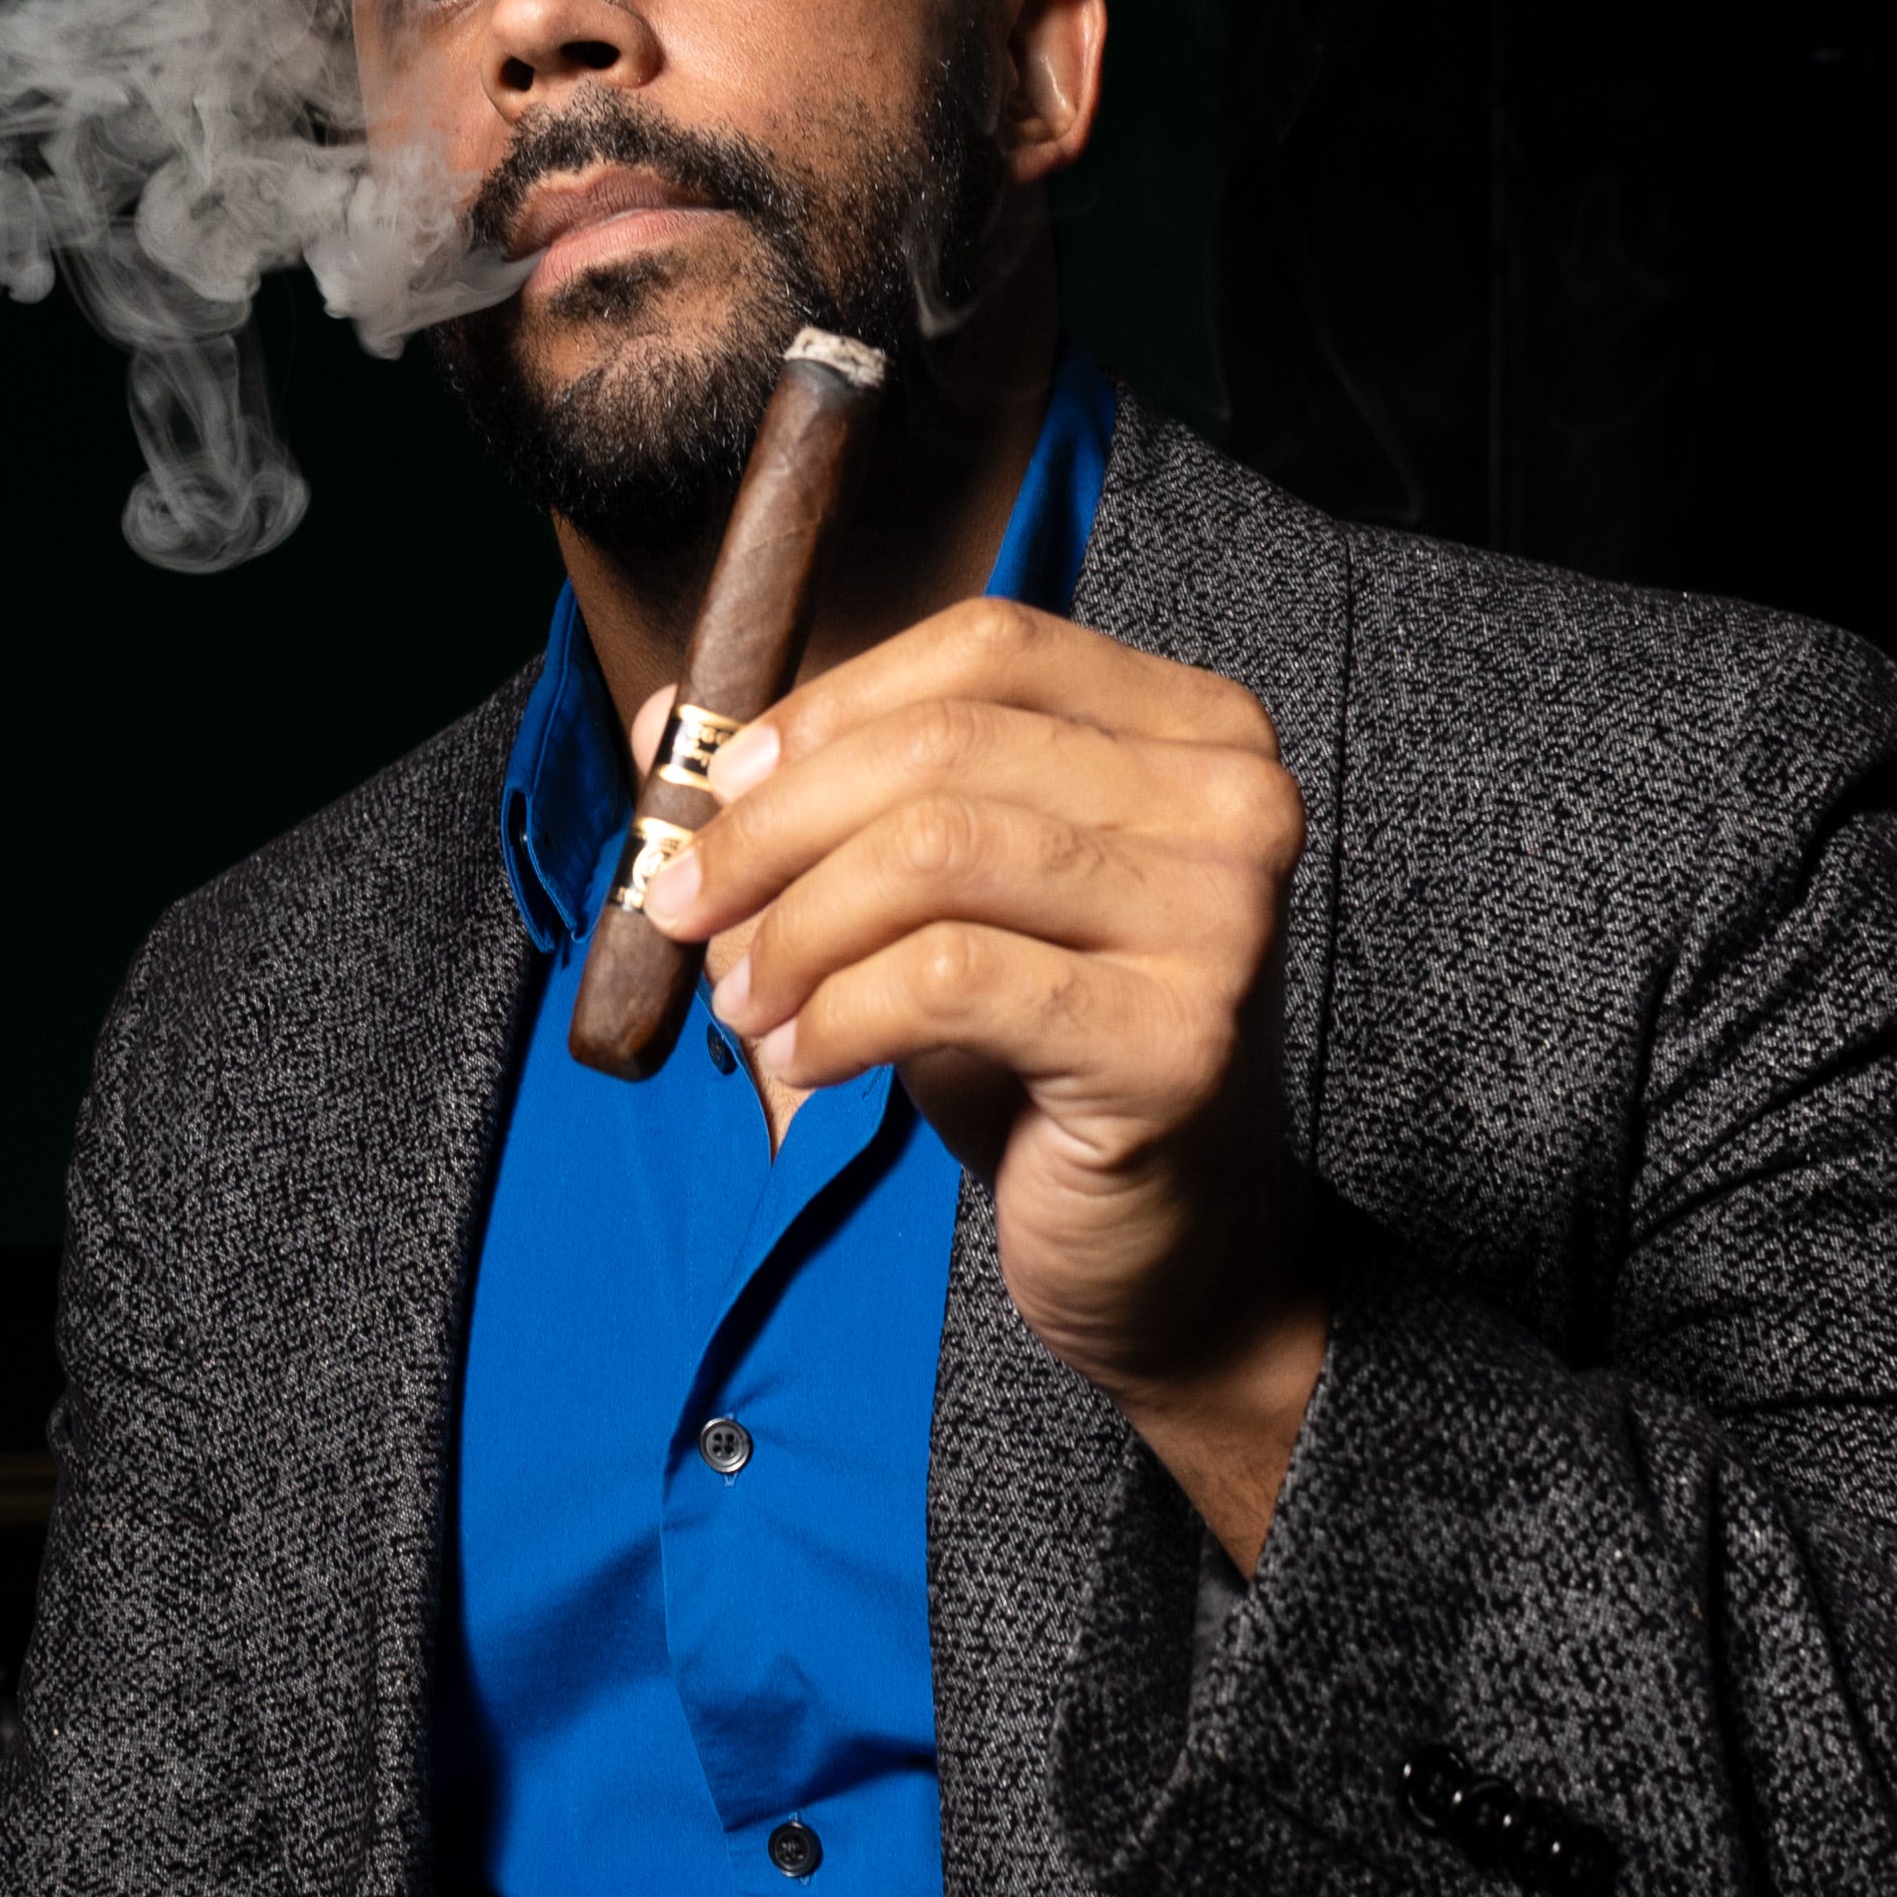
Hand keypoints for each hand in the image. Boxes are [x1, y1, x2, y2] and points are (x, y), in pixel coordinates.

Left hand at [640, 601, 1326, 1572]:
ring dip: (797, 929)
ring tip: (742, 1000)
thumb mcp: (941, 903)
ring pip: (935, 853)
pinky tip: (803, 1061)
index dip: (832, 707)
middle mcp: (1232, 803)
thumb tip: (664, 724)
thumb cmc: (1046, 1057)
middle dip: (776, 827)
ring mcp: (1217, 919)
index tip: (719, 785)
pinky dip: (839, 1014)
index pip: (990, 648)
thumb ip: (826, 799)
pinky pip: (947, 981)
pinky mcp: (1173, 1039)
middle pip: (947, 747)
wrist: (1168, 1248)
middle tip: (688, 906)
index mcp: (1193, 728)